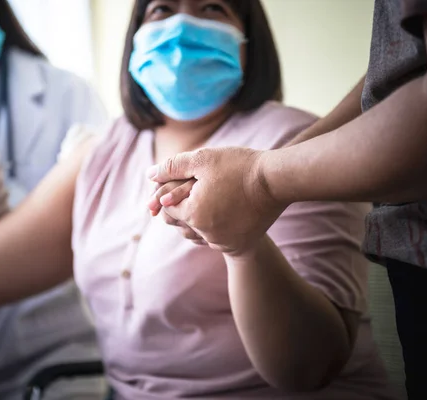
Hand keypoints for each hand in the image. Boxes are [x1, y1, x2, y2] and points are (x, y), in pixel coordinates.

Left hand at [146, 147, 286, 256]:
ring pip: (199, 231)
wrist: (277, 181)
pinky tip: (223, 211)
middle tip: (196, 189)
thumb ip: (172, 167)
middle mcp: (206, 233)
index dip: (169, 193)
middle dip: (185, 205)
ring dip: (200, 218)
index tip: (181, 182)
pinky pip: (216, 239)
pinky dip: (216, 227)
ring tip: (211, 199)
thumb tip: (149, 175)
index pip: (167, 207)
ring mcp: (223, 243)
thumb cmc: (239, 166)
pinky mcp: (238, 246)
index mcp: (193, 214)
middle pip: (183, 220)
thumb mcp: (202, 159)